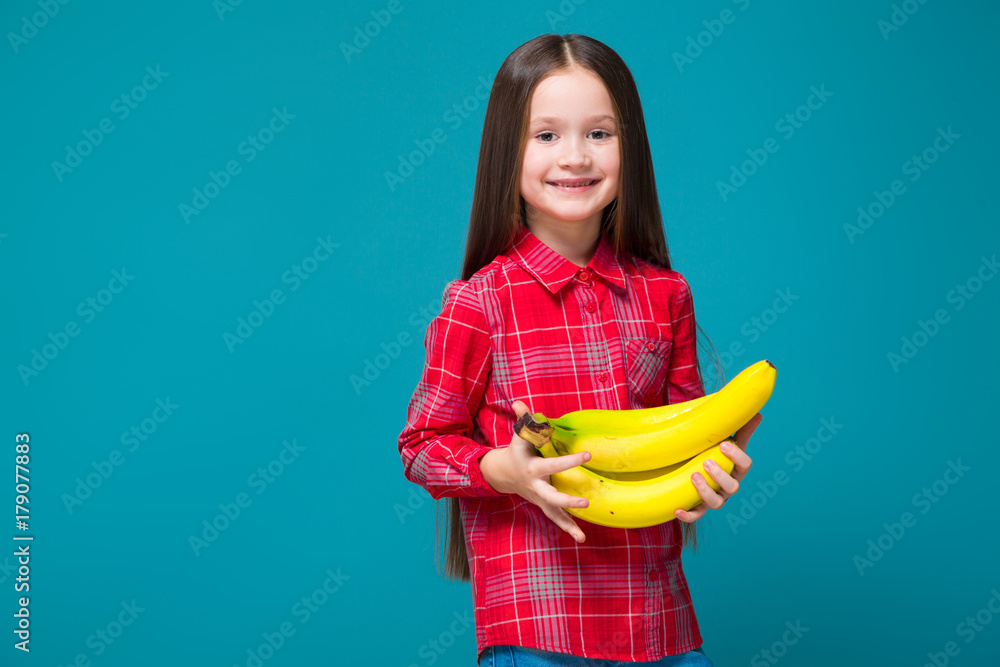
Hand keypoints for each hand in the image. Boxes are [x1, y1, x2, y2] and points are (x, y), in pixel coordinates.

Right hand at [479, 400, 591, 542]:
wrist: (504, 474)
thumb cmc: (518, 451)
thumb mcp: (519, 435)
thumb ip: (523, 419)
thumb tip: (519, 401)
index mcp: (533, 468)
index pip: (553, 464)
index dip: (570, 460)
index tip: (588, 454)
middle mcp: (537, 486)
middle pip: (552, 497)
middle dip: (567, 501)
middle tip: (585, 502)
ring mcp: (540, 498)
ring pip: (554, 513)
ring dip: (568, 524)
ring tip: (582, 536)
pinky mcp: (544, 505)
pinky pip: (556, 519)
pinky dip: (568, 529)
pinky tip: (581, 539)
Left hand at [674, 412, 762, 522]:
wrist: (698, 464)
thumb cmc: (716, 452)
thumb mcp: (728, 440)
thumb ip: (741, 428)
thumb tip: (758, 413)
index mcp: (737, 469)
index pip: (745, 465)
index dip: (736, 457)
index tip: (723, 444)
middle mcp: (729, 486)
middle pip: (732, 487)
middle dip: (720, 475)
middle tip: (706, 461)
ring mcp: (716, 497)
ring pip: (717, 503)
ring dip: (706, 492)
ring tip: (693, 475)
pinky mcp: (700, 507)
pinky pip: (696, 515)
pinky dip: (689, 515)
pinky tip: (677, 510)